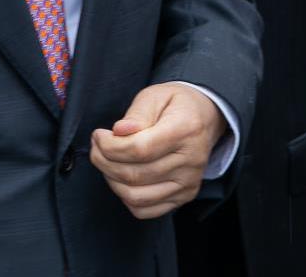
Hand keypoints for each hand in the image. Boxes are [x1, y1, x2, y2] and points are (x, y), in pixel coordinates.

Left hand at [90, 83, 227, 218]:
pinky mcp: (185, 195)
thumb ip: (137, 113)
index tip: (99, 135)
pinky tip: (124, 179)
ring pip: (135, 196)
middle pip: (134, 175)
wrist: (206, 118)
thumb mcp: (156, 95)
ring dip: (111, 180)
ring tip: (109, 162)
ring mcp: (189, 181)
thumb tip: (120, 131)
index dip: (109, 146)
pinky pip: (145, 210)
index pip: (139, 149)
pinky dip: (126, 198)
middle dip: (104, 161)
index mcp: (186, 129)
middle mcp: (192, 159)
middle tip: (98, 147)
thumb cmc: (177, 105)